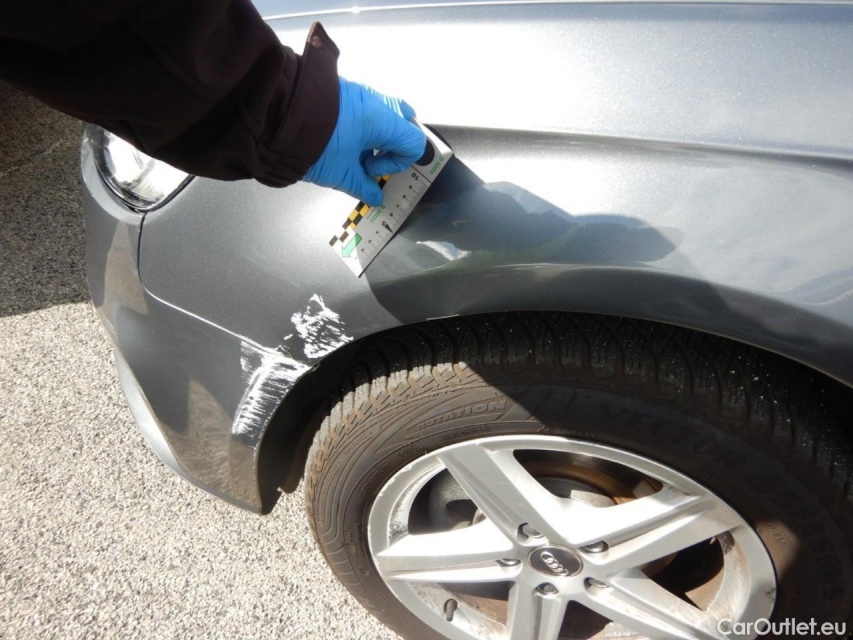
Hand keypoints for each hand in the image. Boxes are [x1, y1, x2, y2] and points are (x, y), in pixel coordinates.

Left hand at [304, 77, 425, 205]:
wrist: (275, 118)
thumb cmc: (314, 145)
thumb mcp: (340, 173)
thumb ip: (364, 186)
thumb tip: (376, 197)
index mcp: (381, 120)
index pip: (413, 142)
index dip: (398, 163)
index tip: (371, 171)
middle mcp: (375, 101)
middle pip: (403, 123)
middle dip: (394, 146)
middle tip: (372, 161)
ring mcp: (358, 92)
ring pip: (384, 114)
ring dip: (376, 137)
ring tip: (353, 154)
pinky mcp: (342, 90)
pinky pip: (365, 108)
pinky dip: (362, 126)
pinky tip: (343, 140)